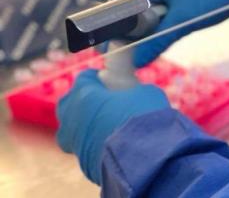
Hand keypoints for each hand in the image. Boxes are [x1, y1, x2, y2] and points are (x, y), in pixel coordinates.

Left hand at [56, 70, 169, 184]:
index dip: (98, 79)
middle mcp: (72, 117)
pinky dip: (95, 144)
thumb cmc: (144, 116)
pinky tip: (115, 144)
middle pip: (69, 104)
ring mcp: (75, 143)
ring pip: (73, 130)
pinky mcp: (83, 164)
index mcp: (84, 94)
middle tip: (105, 103)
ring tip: (110, 126)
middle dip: (83, 101)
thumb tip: (132, 94)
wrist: (145, 156)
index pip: (84, 78)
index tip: (111, 81)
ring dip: (87, 126)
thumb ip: (130, 90)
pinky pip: (85, 148)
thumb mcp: (143, 92)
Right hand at [113, 0, 228, 66]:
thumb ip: (156, 41)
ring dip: (141, 17)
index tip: (117, 49)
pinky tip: (160, 26)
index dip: (116, 27)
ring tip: (145, 39)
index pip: (120, 2)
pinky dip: (153, 10)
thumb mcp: (184, 21)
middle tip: (131, 46)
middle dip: (127, 23)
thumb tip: (135, 62)